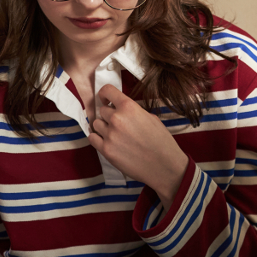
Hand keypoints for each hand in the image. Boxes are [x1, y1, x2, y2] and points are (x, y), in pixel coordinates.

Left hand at [88, 84, 188, 205]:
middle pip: (102, 110)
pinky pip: (92, 138)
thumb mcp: (151, 118)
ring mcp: (110, 135)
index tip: (106, 99)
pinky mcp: (106, 150)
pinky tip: (108, 141)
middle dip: (109, 116)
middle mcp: (117, 119)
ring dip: (103, 127)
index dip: (105, 94)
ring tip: (115, 135)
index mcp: (129, 107)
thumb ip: (134, 111)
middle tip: (119, 124)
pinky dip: (97, 138)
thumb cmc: (161, 142)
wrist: (164, 166)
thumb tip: (122, 110)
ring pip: (96, 124)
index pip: (107, 90)